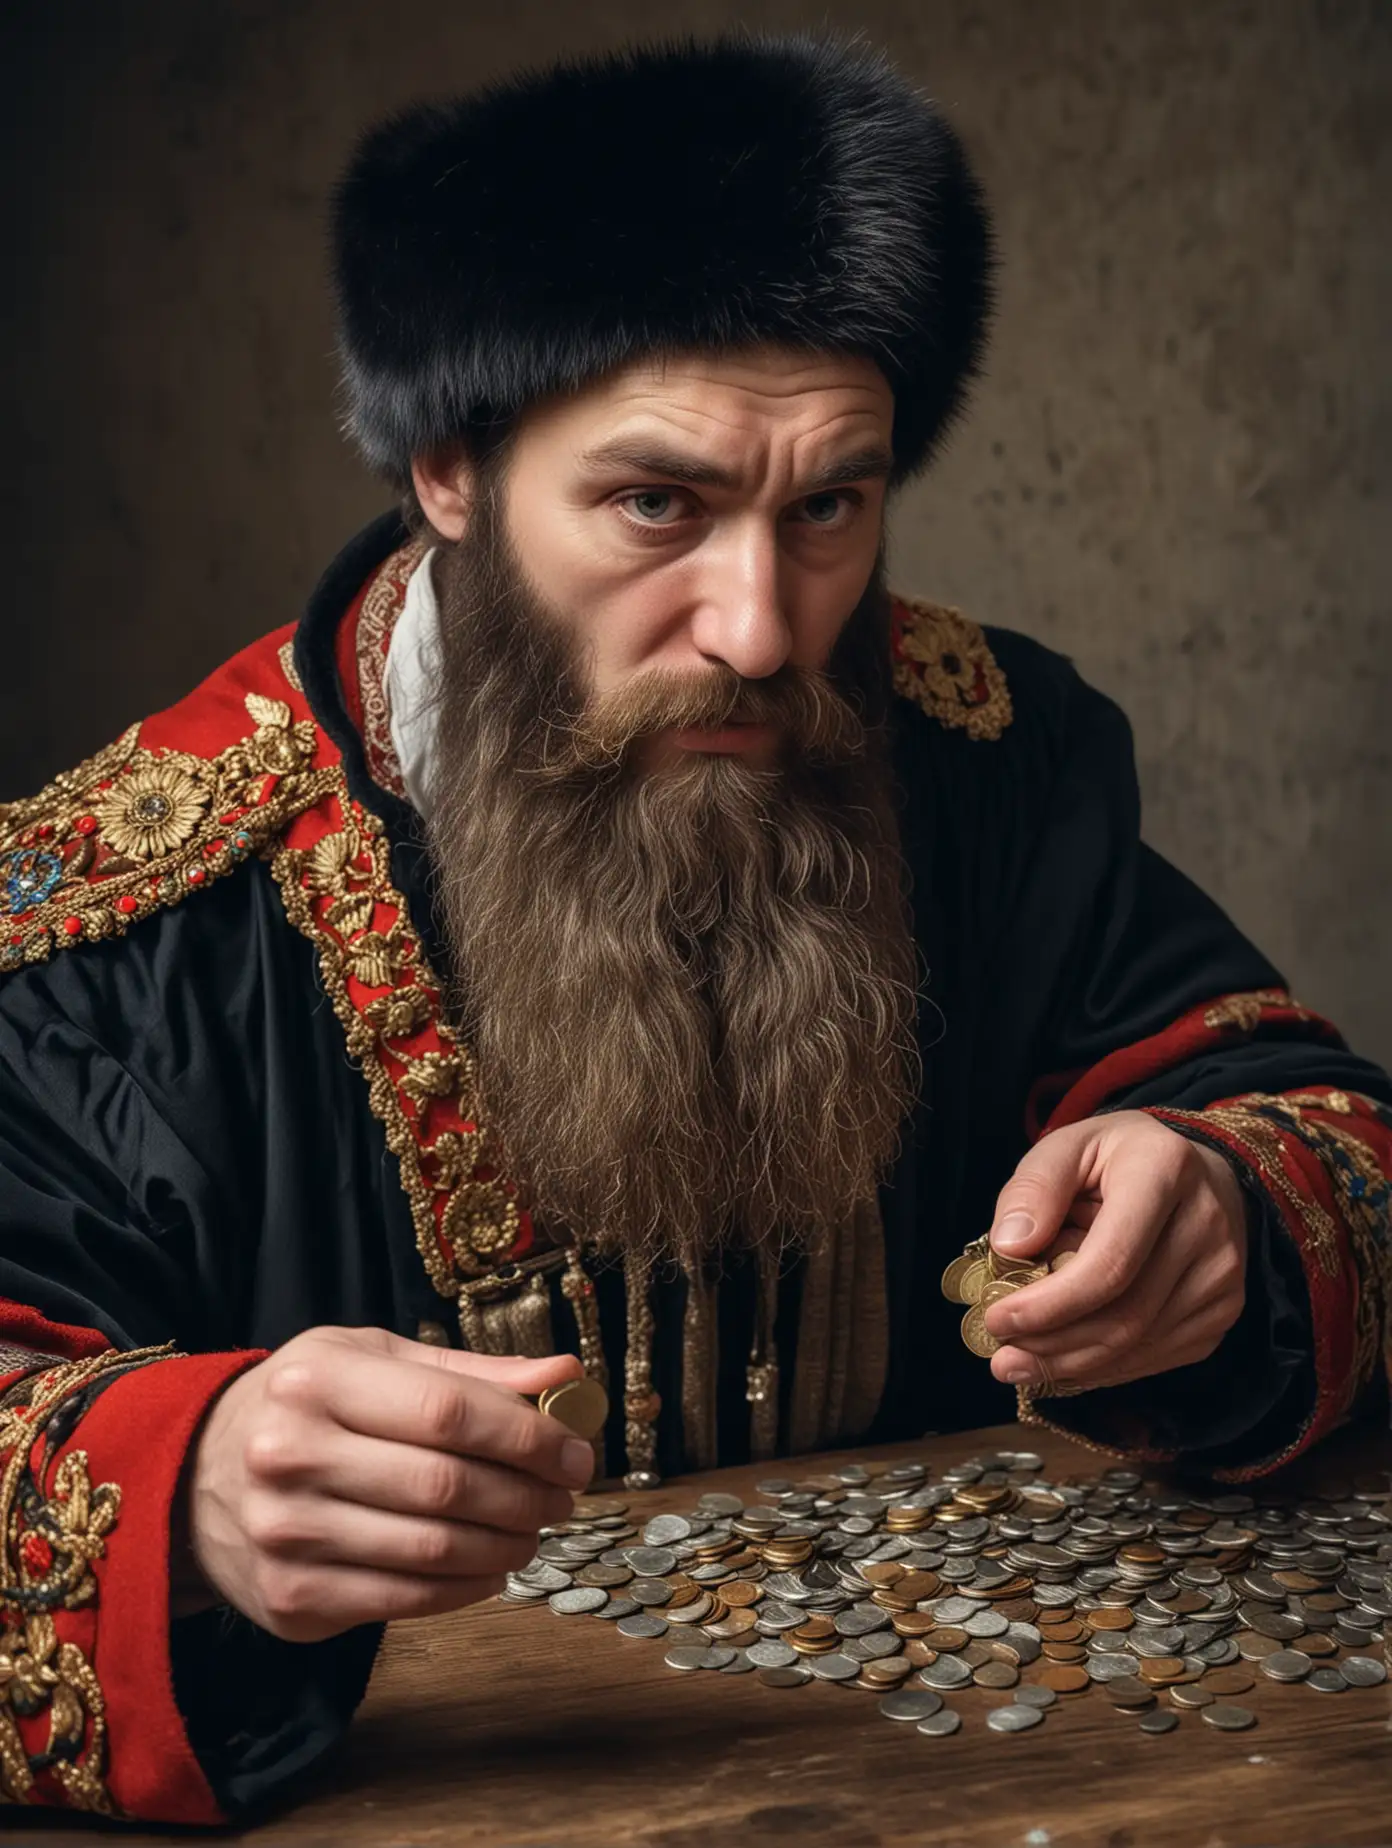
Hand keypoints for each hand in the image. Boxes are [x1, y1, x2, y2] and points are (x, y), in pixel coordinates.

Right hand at [185, 1326, 591, 1641]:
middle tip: (563, 1494)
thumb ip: (467, 1373)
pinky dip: (465, 1586)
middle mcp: (290, 1456)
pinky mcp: (290, 1600)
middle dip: (528, 1495)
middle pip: (446, 1486)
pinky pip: (405, 1600)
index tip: (575, 1448)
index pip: (448, 1412)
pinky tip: (488, 1565)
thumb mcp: (371, 1359)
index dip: (527, 1435)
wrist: (192, 1478)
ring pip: (433, 1551)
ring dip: (507, 1545)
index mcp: (317, 1380)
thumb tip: (565, 1374)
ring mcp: (285, 1536)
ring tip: (532, 1529)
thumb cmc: (305, 1405)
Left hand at [982, 1111, 1247, 1395]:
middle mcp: (1206, 1225)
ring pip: (1138, 1344)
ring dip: (1071, 1363)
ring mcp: (1223, 1275)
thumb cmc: (1120, 1158)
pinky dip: (1104, 1367)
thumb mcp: (1069, 1145)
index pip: (1110, 1261)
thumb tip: (1009, 1246)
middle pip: (1124, 1314)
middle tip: (1001, 1356)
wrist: (1197, 1173)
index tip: (998, 1318)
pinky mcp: (1222, 1311)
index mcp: (1165, 1171)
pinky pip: (1157, 1356)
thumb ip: (1034, 1186)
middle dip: (1052, 1344)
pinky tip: (1065, 1360)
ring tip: (1020, 1362)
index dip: (1050, 1303)